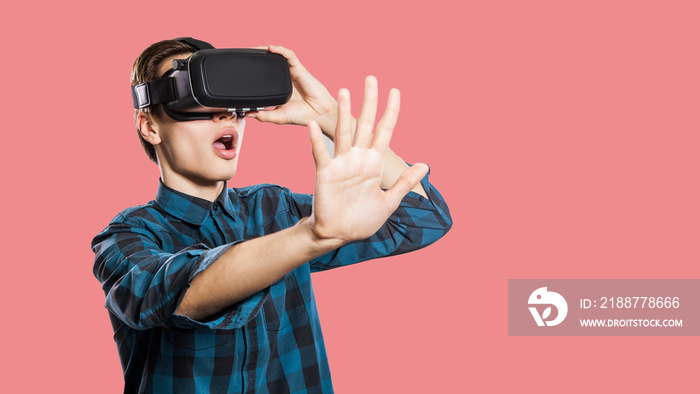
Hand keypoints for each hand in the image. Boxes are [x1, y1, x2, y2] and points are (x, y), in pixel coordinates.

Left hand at [246, 45, 336, 128]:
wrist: (318, 114)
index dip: (254, 70)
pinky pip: (289, 55)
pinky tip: (270, 48)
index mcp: (279, 88)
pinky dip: (280, 50)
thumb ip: (263, 115)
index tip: (242, 68)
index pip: (265, 76)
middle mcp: (285, 78)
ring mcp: (292, 73)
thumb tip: (246, 113)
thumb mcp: (278, 116)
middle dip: (257, 57)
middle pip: (269, 63)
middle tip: (245, 56)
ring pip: (278, 56)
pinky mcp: (299, 69)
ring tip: (254, 49)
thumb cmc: (302, 115)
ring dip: (266, 50)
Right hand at [306, 82, 428, 243]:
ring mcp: (341, 163)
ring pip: (343, 132)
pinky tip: (312, 124)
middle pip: (365, 124)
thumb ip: (404, 182)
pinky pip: (320, 153)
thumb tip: (425, 164)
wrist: (339, 234)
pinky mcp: (325, 173)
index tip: (396, 91)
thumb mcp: (389, 201)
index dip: (391, 112)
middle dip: (369, 102)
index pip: (385, 131)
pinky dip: (316, 139)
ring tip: (345, 90)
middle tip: (372, 78)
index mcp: (374, 163)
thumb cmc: (362, 219)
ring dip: (344, 112)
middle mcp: (358, 158)